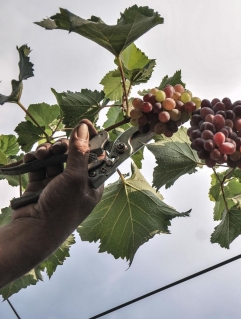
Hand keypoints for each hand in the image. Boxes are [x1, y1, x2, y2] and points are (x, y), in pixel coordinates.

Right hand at [12, 119, 103, 235]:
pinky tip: (31, 157)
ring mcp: (57, 185)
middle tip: (59, 145)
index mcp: (93, 183)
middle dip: (65, 146)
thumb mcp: (75, 177)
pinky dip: (35, 160)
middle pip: (73, 154)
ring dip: (48, 152)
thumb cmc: (62, 208)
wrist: (34, 231)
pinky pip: (39, 167)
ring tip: (42, 153)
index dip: (91, 139)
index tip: (84, 123)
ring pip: (55, 158)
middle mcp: (77, 183)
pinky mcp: (39, 186)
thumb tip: (83, 128)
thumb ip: (79, 152)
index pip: (96, 155)